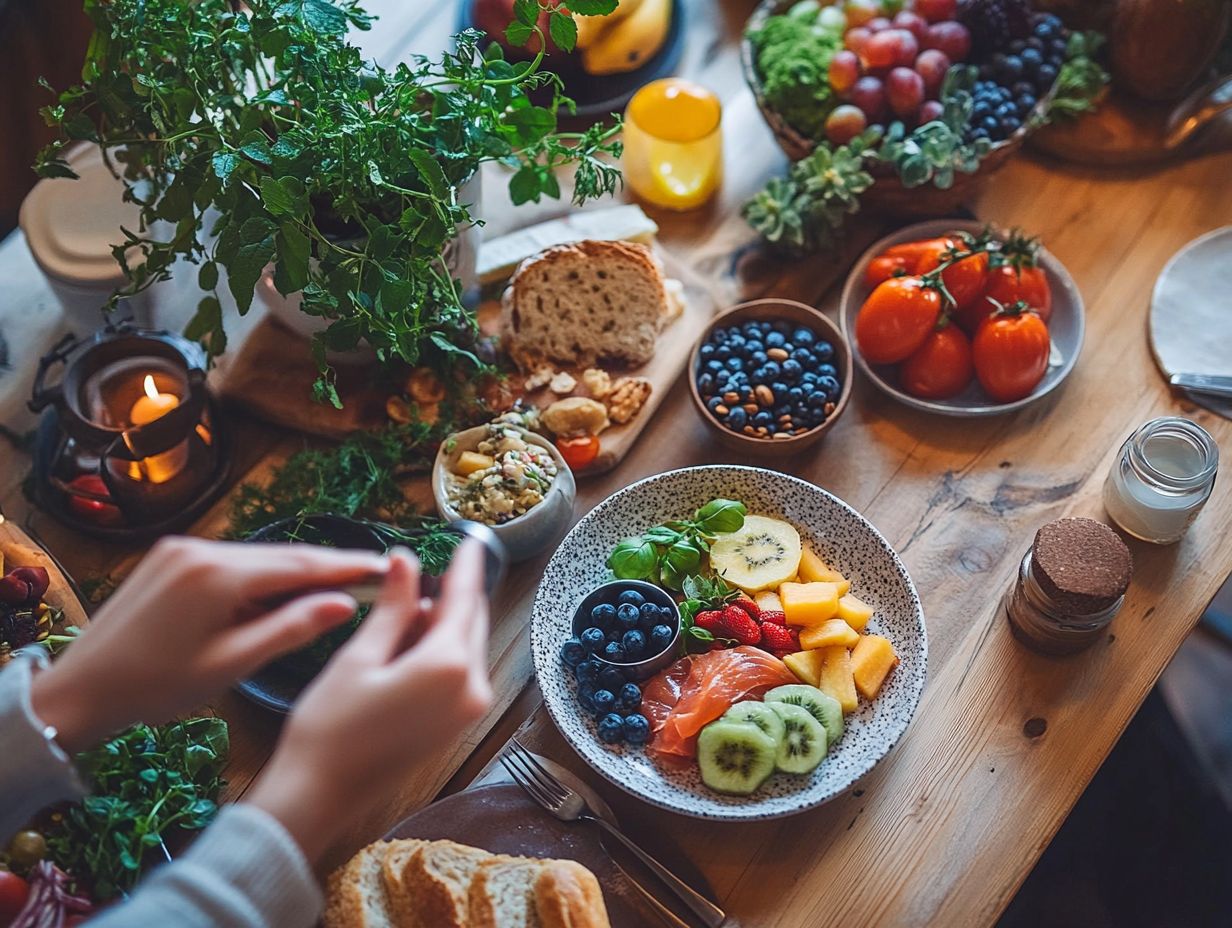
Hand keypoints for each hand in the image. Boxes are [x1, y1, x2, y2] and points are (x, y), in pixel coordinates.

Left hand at [31, 537, 386, 752]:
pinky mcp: (171, 556)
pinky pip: (232, 561)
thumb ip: (290, 628)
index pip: (300, 564)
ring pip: (257, 558)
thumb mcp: (231, 664)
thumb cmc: (156, 688)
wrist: (80, 688)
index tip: (387, 566)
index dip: (347, 566)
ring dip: (294, 574)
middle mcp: (201, 549)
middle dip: (327, 567)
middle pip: (281, 556)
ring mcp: (183, 548)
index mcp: (217, 576)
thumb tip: (343, 603)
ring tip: (336, 590)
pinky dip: (261, 577)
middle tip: (374, 574)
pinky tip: (281, 595)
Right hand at [246, 540, 492, 863]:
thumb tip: (407, 562)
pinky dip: (438, 652)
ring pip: (465, 647)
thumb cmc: (331, 726)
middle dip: (450, 596)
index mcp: (451, 666)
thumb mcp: (360, 656)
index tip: (472, 539)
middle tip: (418, 574)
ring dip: (441, 625)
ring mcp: (468, 712)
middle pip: (471, 623)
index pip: (465, 599)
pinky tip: (404, 646)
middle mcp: (472, 689)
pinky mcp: (455, 726)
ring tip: (398, 613)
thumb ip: (393, 607)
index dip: (466, 566)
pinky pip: (458, 673)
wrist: (320, 794)